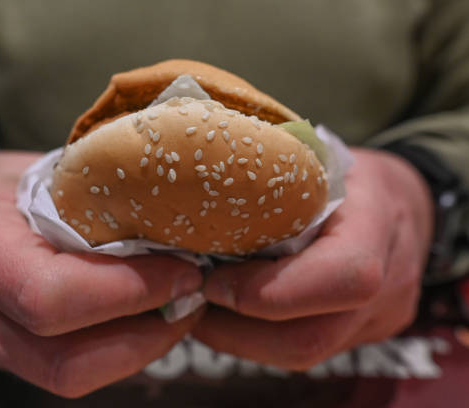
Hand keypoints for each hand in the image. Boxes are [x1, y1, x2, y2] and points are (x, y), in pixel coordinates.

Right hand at [0, 152, 202, 396]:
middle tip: (192, 298)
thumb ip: (97, 203)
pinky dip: (115, 349)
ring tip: (178, 309)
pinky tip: (142, 317)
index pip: (50, 296)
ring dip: (137, 350)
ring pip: (67, 376)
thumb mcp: (41, 171)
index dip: (129, 292)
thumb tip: (180, 222)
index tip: (184, 272)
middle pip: (62, 359)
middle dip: (145, 335)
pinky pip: (62, 369)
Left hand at [192, 148, 433, 369]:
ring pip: (303, 354)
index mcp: (376, 225)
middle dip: (236, 330)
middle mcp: (389, 285)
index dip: (266, 291)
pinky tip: (231, 314)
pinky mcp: (364, 334)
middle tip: (190, 302)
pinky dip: (259, 338)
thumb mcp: (314, 159)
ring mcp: (380, 318)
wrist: (404, 201)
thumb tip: (192, 199)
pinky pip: (308, 350)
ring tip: (201, 310)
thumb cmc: (346, 173)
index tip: (212, 280)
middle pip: (310, 338)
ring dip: (239, 340)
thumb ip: (269, 183)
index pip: (340, 278)